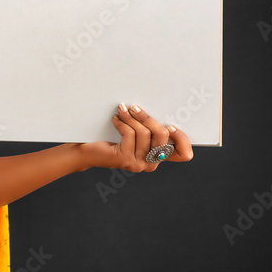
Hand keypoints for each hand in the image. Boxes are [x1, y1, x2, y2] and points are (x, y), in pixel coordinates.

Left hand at [78, 102, 192, 171]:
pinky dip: (122, 123)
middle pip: (162, 135)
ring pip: (144, 132)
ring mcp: (139, 164)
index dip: (182, 139)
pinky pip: (130, 134)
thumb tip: (159, 107)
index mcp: (158, 157)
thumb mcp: (135, 133)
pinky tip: (115, 119)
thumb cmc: (112, 139)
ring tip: (122, 109)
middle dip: (148, 117)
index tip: (170, 124)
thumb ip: (149, 128)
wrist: (88, 152)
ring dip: (131, 117)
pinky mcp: (126, 159)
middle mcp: (151, 164)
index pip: (183, 155)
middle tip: (134, 107)